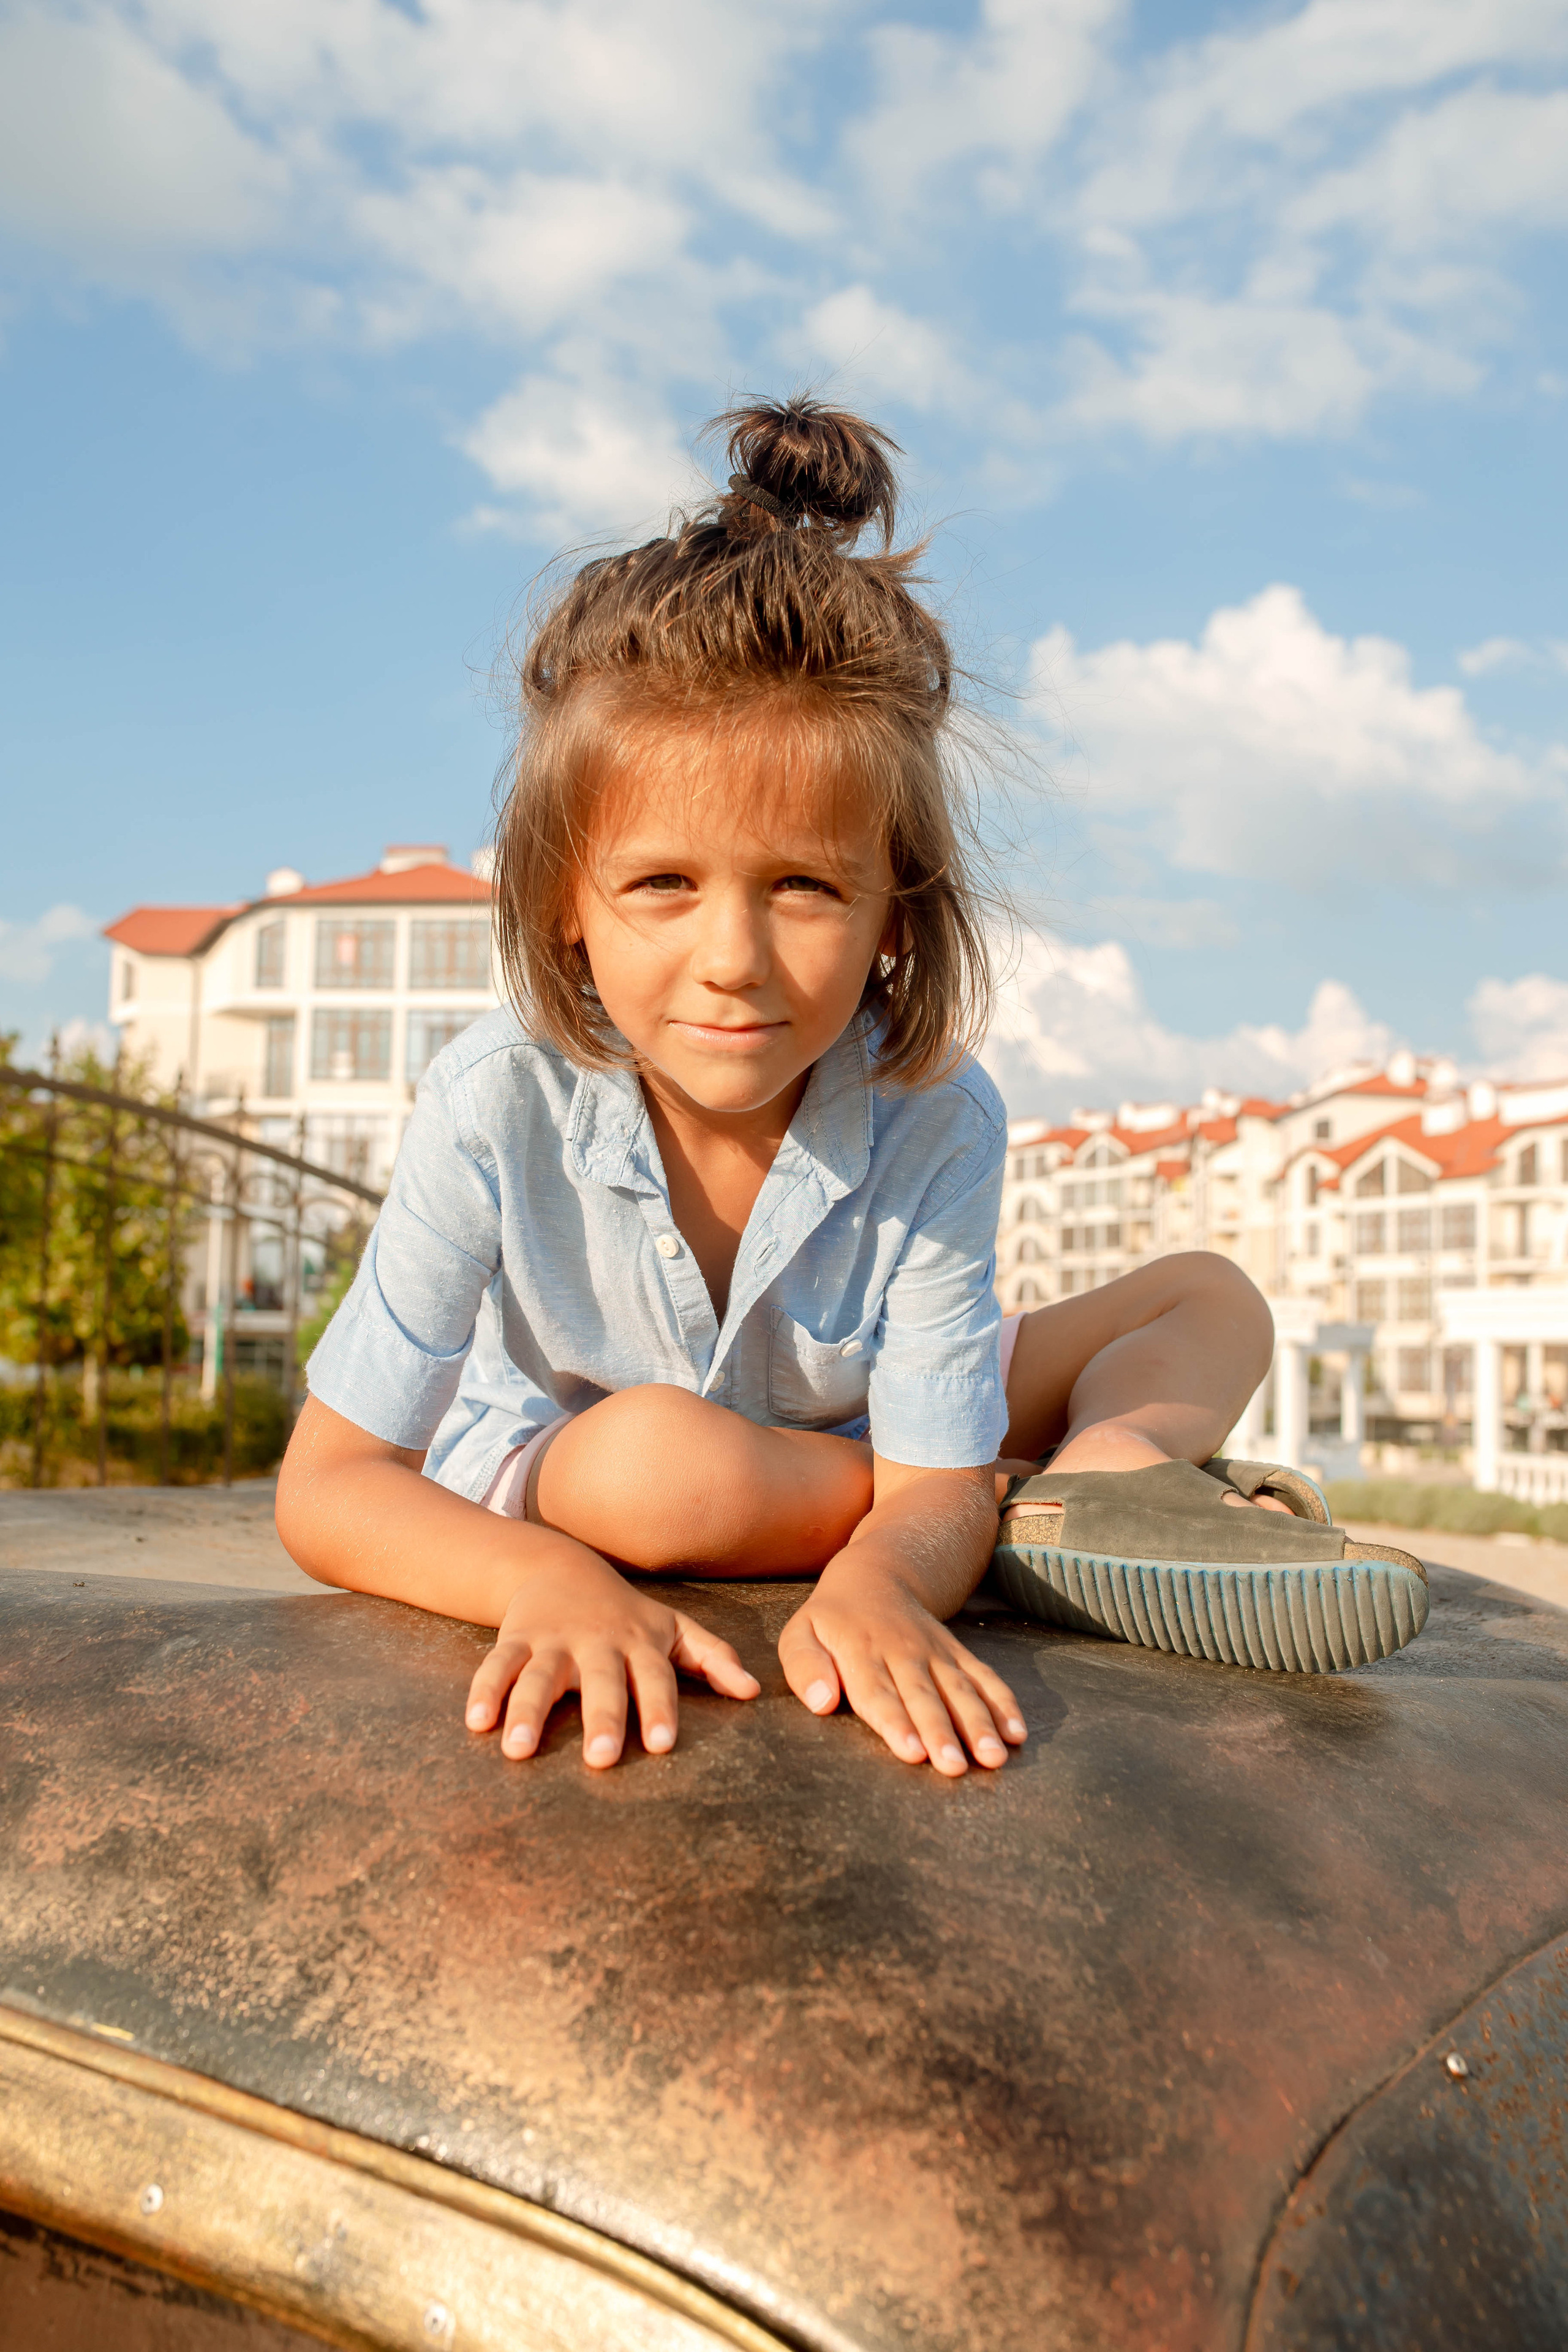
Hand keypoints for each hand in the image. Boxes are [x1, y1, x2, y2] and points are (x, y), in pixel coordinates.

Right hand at [465, 1546, 759, 1767]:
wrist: (560, 1567)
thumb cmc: (628, 1613)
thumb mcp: (672, 1628)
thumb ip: (712, 1657)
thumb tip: (753, 1692)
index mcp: (638, 1644)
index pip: (654, 1678)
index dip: (658, 1709)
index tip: (661, 1745)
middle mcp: (596, 1643)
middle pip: (600, 1682)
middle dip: (602, 1717)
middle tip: (602, 1758)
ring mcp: (553, 1641)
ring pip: (539, 1677)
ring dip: (527, 1712)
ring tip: (517, 1750)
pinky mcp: (516, 1640)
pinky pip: (496, 1665)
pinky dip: (485, 1690)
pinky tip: (476, 1722)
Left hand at [778, 1557, 1025, 1776]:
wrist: (876, 1576)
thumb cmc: (831, 1620)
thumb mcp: (800, 1635)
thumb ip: (804, 1667)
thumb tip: (820, 1702)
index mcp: (860, 1653)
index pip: (878, 1693)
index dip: (896, 1723)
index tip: (912, 1751)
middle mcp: (903, 1653)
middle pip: (924, 1697)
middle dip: (942, 1732)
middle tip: (955, 1767)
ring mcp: (936, 1653)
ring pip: (960, 1689)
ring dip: (978, 1724)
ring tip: (994, 1757)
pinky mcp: (958, 1654)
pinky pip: (984, 1677)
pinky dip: (1003, 1704)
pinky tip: (1017, 1733)